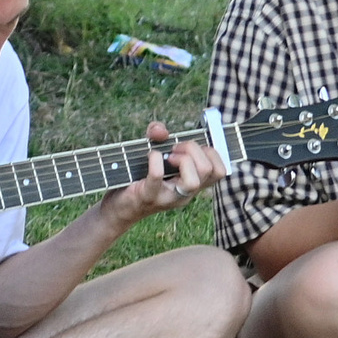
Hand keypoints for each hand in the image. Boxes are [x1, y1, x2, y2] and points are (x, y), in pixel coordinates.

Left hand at [108, 122, 227, 224]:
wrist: (117, 207)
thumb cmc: (138, 177)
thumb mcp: (151, 153)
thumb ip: (157, 135)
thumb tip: (161, 130)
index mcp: (192, 184)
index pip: (220, 171)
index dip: (211, 152)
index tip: (190, 147)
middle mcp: (185, 194)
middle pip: (210, 171)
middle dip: (194, 150)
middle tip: (175, 150)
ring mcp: (168, 197)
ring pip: (194, 181)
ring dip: (183, 159)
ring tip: (168, 157)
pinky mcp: (148, 196)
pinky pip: (157, 177)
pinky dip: (155, 160)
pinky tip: (150, 156)